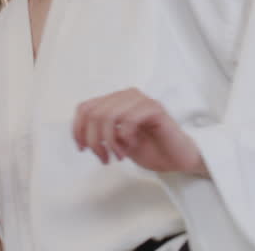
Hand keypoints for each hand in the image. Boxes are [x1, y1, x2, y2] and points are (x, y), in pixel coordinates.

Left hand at [72, 88, 207, 176]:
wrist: (177, 159)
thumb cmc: (150, 149)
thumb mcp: (116, 142)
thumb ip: (101, 133)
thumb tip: (83, 134)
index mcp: (116, 101)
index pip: (85, 107)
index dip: (77, 129)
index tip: (82, 148)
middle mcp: (127, 96)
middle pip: (94, 113)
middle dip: (94, 140)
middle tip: (103, 157)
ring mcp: (142, 101)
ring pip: (109, 115)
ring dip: (109, 141)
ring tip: (118, 155)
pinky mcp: (155, 109)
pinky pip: (129, 119)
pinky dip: (125, 137)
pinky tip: (131, 146)